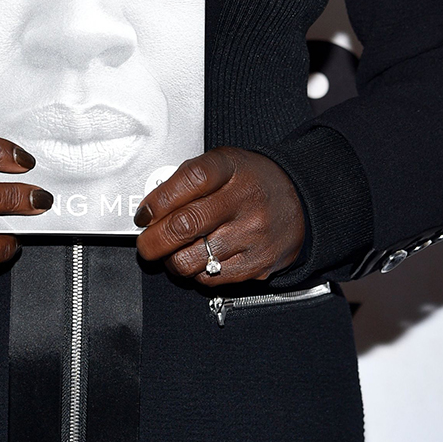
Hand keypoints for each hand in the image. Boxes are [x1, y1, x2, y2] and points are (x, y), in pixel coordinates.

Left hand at [134, 148, 303, 284]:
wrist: (298, 200)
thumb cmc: (251, 180)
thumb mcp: (222, 162)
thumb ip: (187, 179)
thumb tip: (152, 207)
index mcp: (230, 168)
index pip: (189, 181)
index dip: (158, 200)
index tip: (144, 213)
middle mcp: (243, 202)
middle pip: (185, 225)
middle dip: (153, 240)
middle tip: (146, 243)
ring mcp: (252, 235)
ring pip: (191, 260)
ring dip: (171, 260)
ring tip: (171, 252)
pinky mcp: (257, 265)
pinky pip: (210, 279)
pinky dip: (194, 273)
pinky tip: (197, 260)